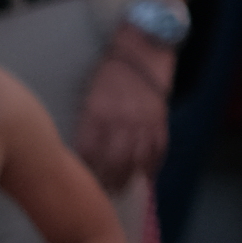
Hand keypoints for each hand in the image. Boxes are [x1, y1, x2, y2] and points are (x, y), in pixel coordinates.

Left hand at [75, 36, 168, 190]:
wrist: (142, 48)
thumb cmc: (110, 71)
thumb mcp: (89, 94)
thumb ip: (88, 122)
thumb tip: (84, 151)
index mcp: (97, 113)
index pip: (88, 152)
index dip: (84, 170)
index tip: (80, 182)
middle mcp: (121, 120)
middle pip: (113, 162)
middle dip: (107, 181)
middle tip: (101, 193)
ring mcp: (143, 121)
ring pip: (137, 160)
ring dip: (129, 178)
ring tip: (121, 189)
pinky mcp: (161, 119)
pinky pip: (158, 149)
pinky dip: (153, 165)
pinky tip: (146, 175)